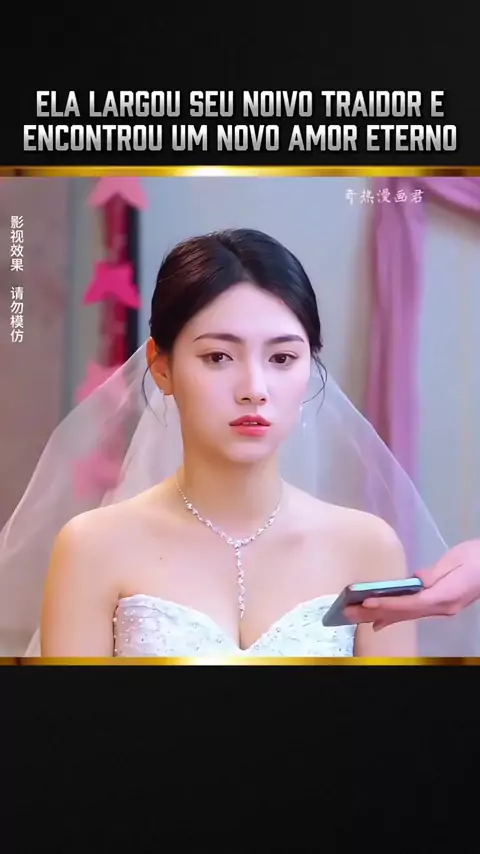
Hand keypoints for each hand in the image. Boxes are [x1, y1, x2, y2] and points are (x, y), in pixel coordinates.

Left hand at [344, 540, 479, 630]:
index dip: (388, 604)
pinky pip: (413, 612)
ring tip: (356, 617)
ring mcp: (442, 609)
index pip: (411, 604)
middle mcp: (442, 608)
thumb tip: (414, 580)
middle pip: (404, 613)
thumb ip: (433, 572)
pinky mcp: (441, 605)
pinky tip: (380, 622)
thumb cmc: (478, 559)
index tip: (367, 603)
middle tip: (349, 612)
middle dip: (375, 613)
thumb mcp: (455, 560)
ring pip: (406, 615)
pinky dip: (394, 616)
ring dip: (381, 616)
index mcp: (445, 597)